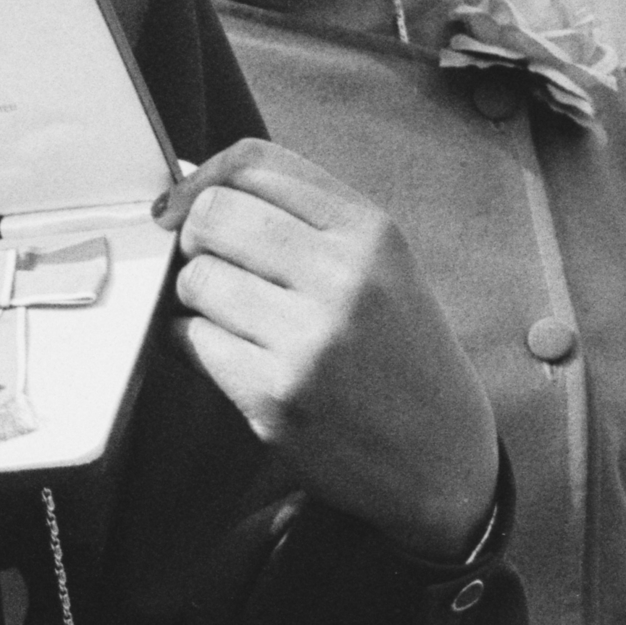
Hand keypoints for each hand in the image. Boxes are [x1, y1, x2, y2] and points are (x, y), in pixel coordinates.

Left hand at [160, 140, 499, 563]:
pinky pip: (191, 339)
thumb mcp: (383, 267)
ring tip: (232, 318)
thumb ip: (307, 219)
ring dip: (196, 297)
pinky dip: (195, 343)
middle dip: (195, 238)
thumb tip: (195, 188)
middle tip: (212, 266)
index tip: (185, 203)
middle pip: (213, 213)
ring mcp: (308, 338)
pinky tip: (232, 355)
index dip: (204, 179)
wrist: (440, 461)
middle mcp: (344, 276)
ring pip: (195, 278)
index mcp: (372, 232)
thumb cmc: (401, 355)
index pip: (255, 163)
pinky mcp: (274, 395)